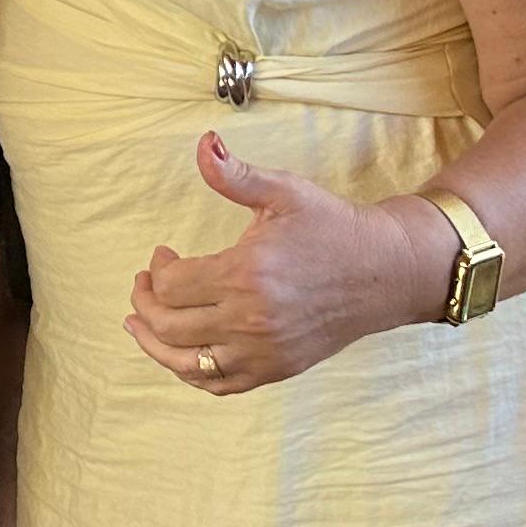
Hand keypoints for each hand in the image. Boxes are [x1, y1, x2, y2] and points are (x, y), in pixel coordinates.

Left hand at [126, 131, 445, 395]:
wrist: (386, 271)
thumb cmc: (332, 228)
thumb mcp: (284, 192)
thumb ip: (235, 175)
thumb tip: (203, 143)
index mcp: (247, 274)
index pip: (171, 285)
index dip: (155, 269)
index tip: (162, 252)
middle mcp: (252, 320)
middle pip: (170, 325)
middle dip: (144, 303)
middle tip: (144, 284)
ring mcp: (265, 351)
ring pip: (186, 363)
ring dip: (153, 344)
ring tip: (139, 323)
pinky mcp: (278, 369)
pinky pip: (219, 383)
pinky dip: (190, 372)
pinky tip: (176, 353)